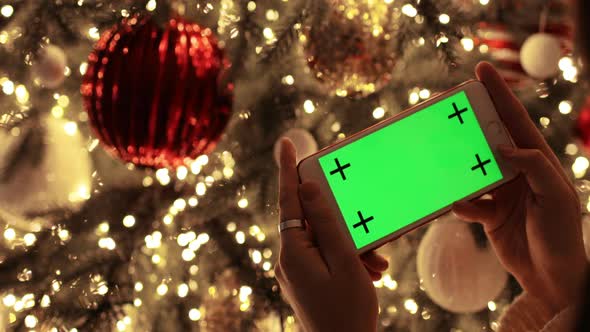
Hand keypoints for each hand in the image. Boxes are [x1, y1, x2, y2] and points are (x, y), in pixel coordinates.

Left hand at [275, 138, 384, 331]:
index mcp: (293, 252)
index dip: (288, 169)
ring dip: (352, 248)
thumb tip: (307, 188)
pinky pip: (325, 258)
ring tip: (375, 267)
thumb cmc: (348, 313)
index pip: (289, 200)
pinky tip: (369, 272)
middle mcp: (288, 260)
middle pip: (314, 224)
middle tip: (370, 249)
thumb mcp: (345, 262)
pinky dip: (347, 260)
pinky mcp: (305, 281)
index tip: (286, 142)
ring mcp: (295, 272)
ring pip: (324, 242)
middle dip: (345, 227)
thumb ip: (327, 223)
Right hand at [452, 62, 587, 312]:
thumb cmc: (562, 236)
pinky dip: (459, 203)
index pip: (516, 120)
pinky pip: (466, 202)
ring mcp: (502, 192)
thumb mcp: (556, 197)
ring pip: (472, 169)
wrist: (551, 277)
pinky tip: (455, 204)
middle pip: (489, 138)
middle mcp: (518, 172)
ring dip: (458, 166)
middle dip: (470, 122)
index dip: (499, 94)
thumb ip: (533, 167)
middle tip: (449, 108)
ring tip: (441, 158)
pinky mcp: (488, 213)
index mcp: (538, 161)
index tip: (481, 71)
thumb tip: (503, 146)